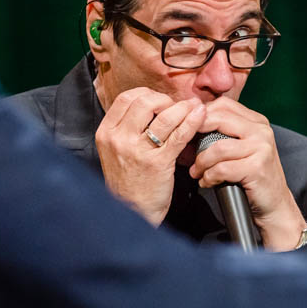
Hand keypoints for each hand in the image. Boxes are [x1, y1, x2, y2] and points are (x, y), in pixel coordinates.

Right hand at [95, 88, 205, 225]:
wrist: (131, 212)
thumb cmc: (128, 182)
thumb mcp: (116, 151)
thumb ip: (128, 128)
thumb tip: (154, 104)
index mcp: (106, 133)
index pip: (126, 98)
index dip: (147, 94)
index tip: (160, 101)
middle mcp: (118, 139)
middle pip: (144, 101)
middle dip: (165, 100)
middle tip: (177, 107)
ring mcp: (137, 150)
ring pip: (164, 116)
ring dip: (183, 108)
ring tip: (195, 108)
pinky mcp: (158, 162)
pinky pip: (178, 134)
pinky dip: (192, 121)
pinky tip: (200, 116)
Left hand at [189, 97, 306, 250]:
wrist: (275, 204)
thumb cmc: (251, 176)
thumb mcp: (242, 148)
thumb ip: (225, 132)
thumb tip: (192, 121)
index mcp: (257, 122)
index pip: (223, 105)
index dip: (201, 115)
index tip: (188, 130)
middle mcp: (261, 131)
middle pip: (218, 119)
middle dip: (196, 133)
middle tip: (186, 149)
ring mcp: (261, 148)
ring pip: (217, 147)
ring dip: (201, 162)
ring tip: (197, 172)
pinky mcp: (257, 167)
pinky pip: (221, 168)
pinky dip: (208, 177)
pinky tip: (207, 182)